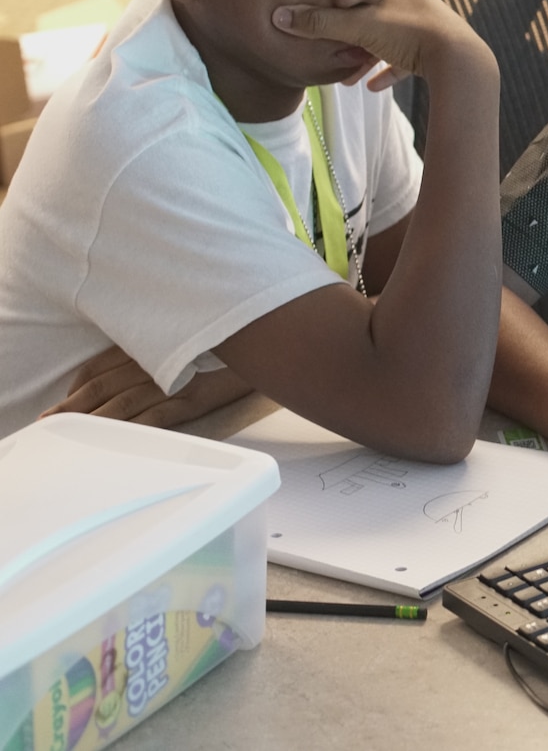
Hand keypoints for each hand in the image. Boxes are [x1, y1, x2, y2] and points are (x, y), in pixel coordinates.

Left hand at [42, 346, 253, 427]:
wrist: (268, 343)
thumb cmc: (228, 344)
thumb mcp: (186, 337)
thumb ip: (154, 350)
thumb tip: (131, 370)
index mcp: (149, 346)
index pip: (98, 367)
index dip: (76, 386)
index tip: (63, 401)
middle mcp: (156, 362)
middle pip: (102, 387)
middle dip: (73, 407)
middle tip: (51, 422)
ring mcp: (174, 381)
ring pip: (121, 404)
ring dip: (94, 420)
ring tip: (72, 435)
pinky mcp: (192, 399)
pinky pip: (154, 417)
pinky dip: (132, 427)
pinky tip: (117, 438)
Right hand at [272, 0, 491, 90]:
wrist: (459, 59)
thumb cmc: (408, 32)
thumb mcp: (356, 26)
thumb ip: (317, 23)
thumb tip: (278, 17)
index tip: (316, 7)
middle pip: (369, 11)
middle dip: (346, 31)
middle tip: (327, 47)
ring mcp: (423, 23)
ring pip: (386, 37)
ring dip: (365, 56)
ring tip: (345, 75)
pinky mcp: (434, 48)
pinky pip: (406, 60)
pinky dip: (389, 71)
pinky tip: (372, 87)